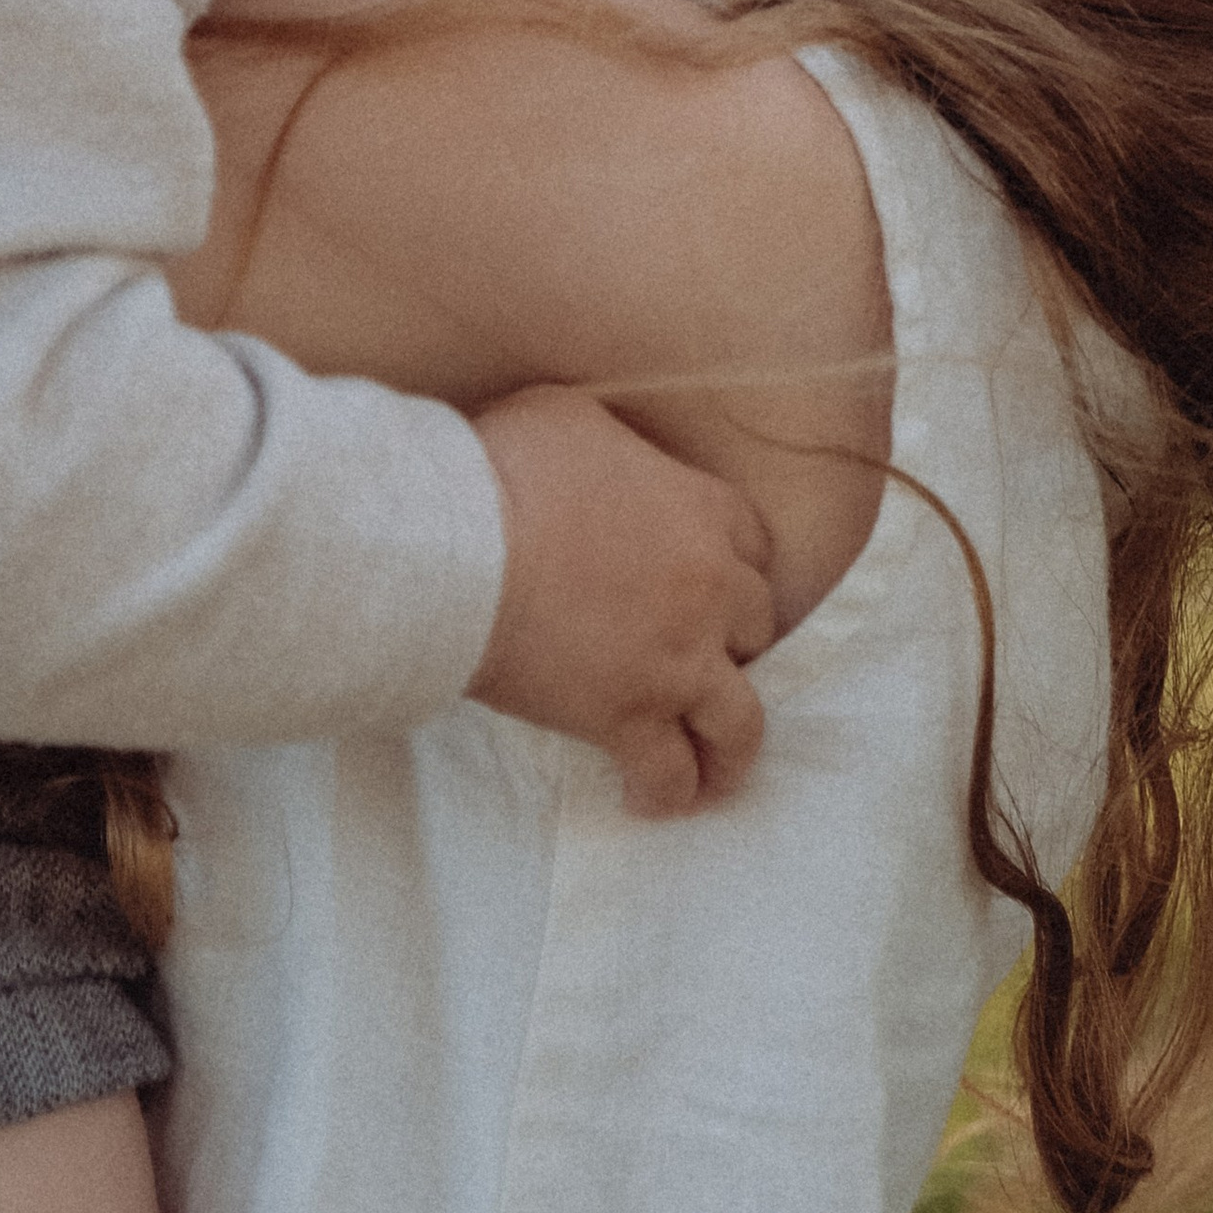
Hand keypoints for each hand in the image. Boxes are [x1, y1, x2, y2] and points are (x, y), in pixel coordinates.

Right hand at [467, 385, 774, 814]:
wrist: (456, 546)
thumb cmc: (501, 469)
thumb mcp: (567, 415)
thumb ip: (611, 441)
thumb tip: (599, 455)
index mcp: (701, 510)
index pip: (753, 543)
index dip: (736, 566)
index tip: (715, 584)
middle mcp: (708, 588)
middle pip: (756, 626)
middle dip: (733, 641)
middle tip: (699, 656)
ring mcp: (676, 661)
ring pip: (741, 719)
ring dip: (731, 742)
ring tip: (715, 762)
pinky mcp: (629, 719)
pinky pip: (671, 772)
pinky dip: (668, 790)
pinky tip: (650, 797)